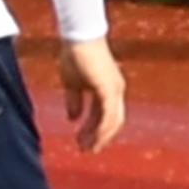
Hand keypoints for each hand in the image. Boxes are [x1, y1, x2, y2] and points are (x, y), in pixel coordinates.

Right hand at [58, 38, 125, 152]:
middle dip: (100, 137)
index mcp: (109, 89)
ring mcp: (115, 89)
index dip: (95, 130)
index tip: (83, 143)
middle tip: (87, 151)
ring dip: (99, 137)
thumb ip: (74, 102)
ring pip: (112, 121)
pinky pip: (108, 115)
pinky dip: (101, 129)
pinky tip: (92, 139)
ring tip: (86, 149)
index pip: (107, 115)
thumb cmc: (75, 56)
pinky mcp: (109, 89)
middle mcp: (116, 90)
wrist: (78, 37)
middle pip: (114, 121)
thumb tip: (72, 119)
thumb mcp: (73, 84)